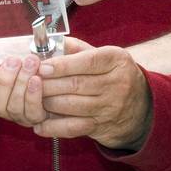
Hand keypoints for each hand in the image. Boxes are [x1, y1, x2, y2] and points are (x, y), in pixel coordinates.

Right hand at [0, 54, 46, 126]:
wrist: (49, 73)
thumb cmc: (23, 63)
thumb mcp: (3, 56)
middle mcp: (3, 109)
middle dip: (3, 81)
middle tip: (13, 61)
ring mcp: (18, 116)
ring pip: (14, 107)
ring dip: (21, 82)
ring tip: (30, 62)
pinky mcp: (37, 118)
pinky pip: (32, 112)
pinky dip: (33, 95)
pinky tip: (37, 79)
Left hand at [35, 41, 151, 150]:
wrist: (140, 108)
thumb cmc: (115, 75)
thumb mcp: (105, 56)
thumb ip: (78, 49)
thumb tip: (49, 42)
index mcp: (116, 60)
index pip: (87, 61)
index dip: (63, 65)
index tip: (42, 65)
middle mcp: (116, 84)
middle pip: (76, 84)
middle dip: (49, 84)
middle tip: (30, 81)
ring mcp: (109, 107)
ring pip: (71, 105)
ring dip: (48, 102)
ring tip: (33, 97)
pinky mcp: (101, 126)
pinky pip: (73, 128)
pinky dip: (53, 127)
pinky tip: (39, 125)